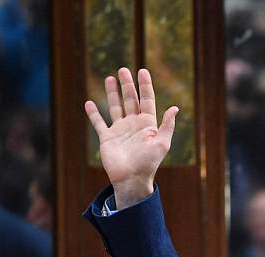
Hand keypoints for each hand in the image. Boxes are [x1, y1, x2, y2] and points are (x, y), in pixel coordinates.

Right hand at [84, 67, 177, 207]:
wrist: (131, 179)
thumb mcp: (161, 144)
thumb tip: (175, 108)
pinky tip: (89, 103)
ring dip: (112, 93)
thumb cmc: (149, 163)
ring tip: (109, 78)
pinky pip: (99, 123)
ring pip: (115, 107)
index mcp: (147, 124)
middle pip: (130, 100)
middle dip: (127, 85)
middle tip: (123, 69)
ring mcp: (120, 130)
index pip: (147, 100)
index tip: (143, 71)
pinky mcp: (107, 138)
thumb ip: (167, 126)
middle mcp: (133, 125)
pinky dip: (93, 114)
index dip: (145, 86)